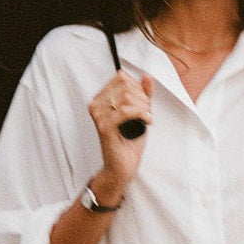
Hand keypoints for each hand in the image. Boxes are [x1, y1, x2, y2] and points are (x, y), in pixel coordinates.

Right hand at [88, 70, 152, 193]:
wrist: (122, 167)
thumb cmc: (129, 142)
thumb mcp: (139, 112)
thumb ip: (143, 94)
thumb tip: (146, 76)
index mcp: (101, 99)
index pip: (122, 78)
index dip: (138, 88)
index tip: (144, 103)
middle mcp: (96, 105)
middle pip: (125, 85)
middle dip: (143, 98)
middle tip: (146, 113)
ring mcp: (98, 116)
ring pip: (127, 97)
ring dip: (144, 107)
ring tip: (146, 118)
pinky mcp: (104, 127)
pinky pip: (126, 111)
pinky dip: (142, 114)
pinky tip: (147, 121)